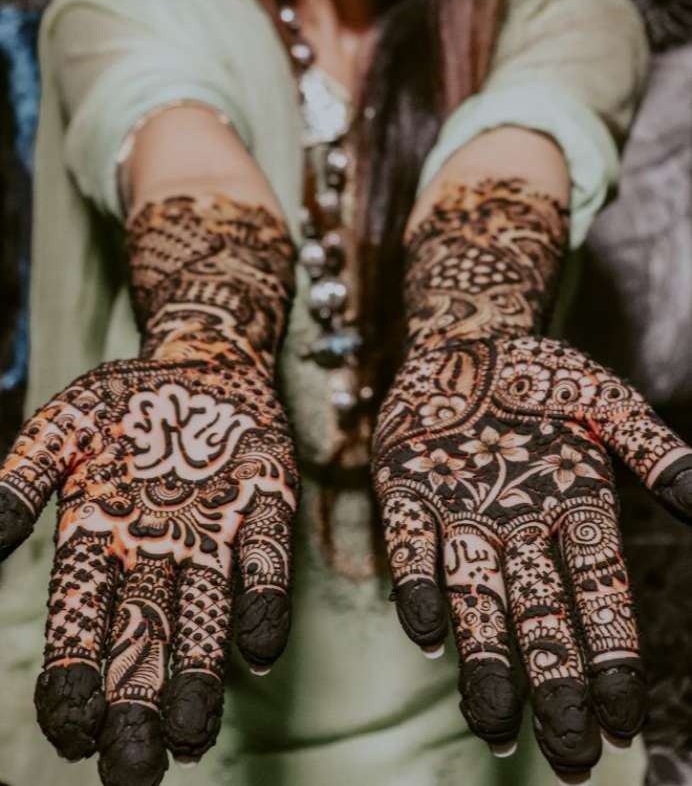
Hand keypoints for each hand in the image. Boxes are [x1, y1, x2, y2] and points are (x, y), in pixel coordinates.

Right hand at [0, 193, 299, 785]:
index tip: (74, 730)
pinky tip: (259, 646)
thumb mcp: (59, 430)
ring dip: (201, 673)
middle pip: (144, 640)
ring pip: (206, 617)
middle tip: (135, 770)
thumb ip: (22, 481)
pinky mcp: (266, 507)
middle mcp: (157, 554)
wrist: (199, 359)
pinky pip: (264, 560)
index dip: (74, 678)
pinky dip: (263, 601)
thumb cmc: (122, 401)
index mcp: (100, 541)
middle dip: (139, 703)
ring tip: (192, 735)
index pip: (80, 623)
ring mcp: (213, 534)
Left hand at [374, 333, 691, 776]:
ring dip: (482, 658)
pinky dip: (417, 584)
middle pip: (539, 615)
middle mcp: (519, 525)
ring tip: (491, 723)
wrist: (468, 340)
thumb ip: (653, 448)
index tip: (619, 722)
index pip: (600, 595)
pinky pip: (411, 545)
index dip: (610, 657)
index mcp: (574, 508)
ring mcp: (461, 513)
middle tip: (562, 752)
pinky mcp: (407, 492)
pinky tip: (426, 631)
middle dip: (551, 682)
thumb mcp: (608, 402)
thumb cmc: (543, 376)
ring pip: (475, 597)